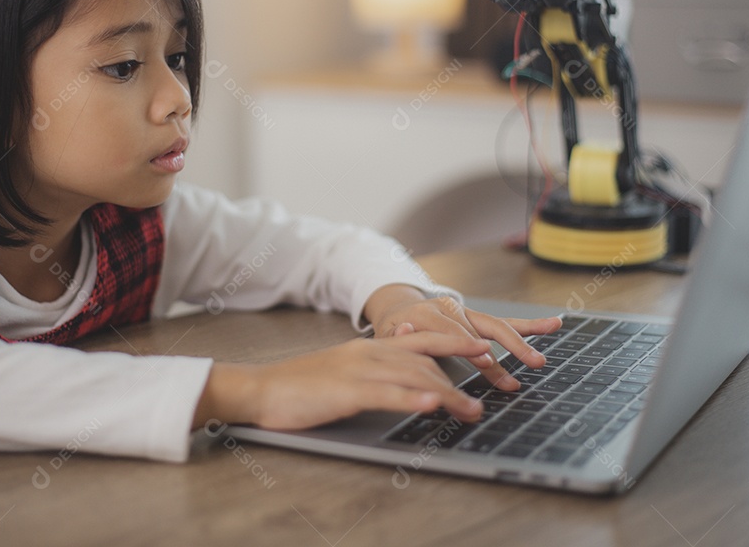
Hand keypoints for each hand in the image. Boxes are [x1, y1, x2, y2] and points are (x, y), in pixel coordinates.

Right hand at [192, 331, 493, 430]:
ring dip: (448, 395)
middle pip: (426, 358)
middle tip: (487, 389)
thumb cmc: (302, 386)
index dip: (455, 340)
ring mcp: (358, 370)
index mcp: (370, 347)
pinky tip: (432, 407)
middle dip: (460, 371)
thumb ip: (376, 365)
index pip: (422, 338)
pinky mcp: (346, 392)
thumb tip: (407, 361)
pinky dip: (413, 400)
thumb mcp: (344, 369)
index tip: (483, 347)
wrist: (261, 390)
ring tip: (471, 410)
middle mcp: (369, 352)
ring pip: (414, 378)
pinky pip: (387, 394)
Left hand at [362, 285, 561, 389]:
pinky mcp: (479, 319)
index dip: (469, 346)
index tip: (485, 361)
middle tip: (522, 366)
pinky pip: (506, 322)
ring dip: (521, 342)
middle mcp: (451, 310)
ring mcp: (467, 314)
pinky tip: (553, 323)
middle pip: (481, 329)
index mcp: (426, 314)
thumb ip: (396, 336)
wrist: (398, 309)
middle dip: (504, 349)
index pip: (451, 332)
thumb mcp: (387, 336)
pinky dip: (530, 324)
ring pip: (497, 326)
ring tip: (538, 359)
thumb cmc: (393, 331)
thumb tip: (404, 330)